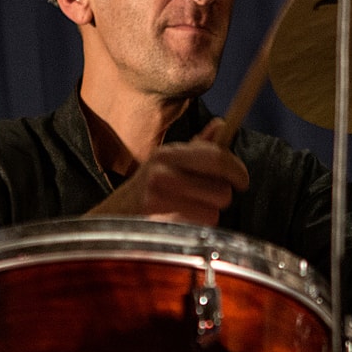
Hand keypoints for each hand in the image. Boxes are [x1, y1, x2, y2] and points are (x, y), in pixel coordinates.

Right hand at [89, 118, 248, 223]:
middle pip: (222, 188)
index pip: (217, 156)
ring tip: (189, 210)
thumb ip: (198, 147)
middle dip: (221, 196)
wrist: (110, 219)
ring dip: (208, 213)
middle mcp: (163, 171)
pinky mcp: (159, 219)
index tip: (242, 180)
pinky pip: (199, 225)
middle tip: (208, 198)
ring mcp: (160, 195)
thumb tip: (222, 125)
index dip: (237, 169)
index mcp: (168, 153)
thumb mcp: (167, 163)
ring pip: (214, 210)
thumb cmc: (146, 191)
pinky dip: (196, 226)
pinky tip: (180, 221)